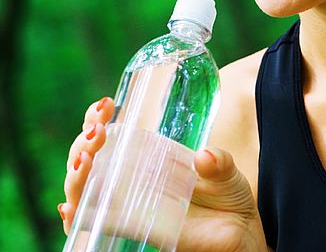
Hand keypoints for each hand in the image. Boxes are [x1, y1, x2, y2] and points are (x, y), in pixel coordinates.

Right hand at [59, 98, 267, 251]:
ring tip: (84, 160)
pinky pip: (97, 229)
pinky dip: (78, 220)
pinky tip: (71, 208)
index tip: (104, 105)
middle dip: (82, 144)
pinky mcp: (135, 233)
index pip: (111, 134)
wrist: (240, 233)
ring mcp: (130, 206)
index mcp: (148, 157)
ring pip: (86, 192)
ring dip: (77, 177)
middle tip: (97, 131)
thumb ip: (220, 162)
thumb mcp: (227, 171)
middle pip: (89, 161)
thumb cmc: (228, 196)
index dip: (96, 119)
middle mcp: (132, 180)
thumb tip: (204, 156)